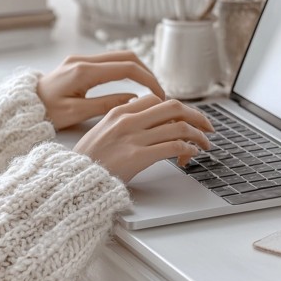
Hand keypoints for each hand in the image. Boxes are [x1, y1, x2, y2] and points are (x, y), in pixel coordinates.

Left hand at [37, 51, 164, 130]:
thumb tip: (134, 98)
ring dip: (137, 69)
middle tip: (158, 91)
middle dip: (146, 72)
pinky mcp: (79, 63)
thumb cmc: (45, 114)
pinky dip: (124, 70)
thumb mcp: (76, 114)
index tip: (159, 94)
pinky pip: (108, 61)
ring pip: (119, 56)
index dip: (147, 79)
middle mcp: (83, 60)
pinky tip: (132, 83)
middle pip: (126, 56)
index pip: (126, 68)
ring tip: (148, 89)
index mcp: (83, 72)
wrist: (21, 107)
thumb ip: (107, 105)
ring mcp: (80, 59)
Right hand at [73, 94, 214, 181]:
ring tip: (205, 144)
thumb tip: (148, 118)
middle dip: (197, 115)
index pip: (158, 100)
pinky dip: (189, 149)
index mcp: (119, 111)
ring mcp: (133, 137)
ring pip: (179, 127)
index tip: (186, 120)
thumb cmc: (87, 160)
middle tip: (208, 126)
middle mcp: (128, 120)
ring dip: (198, 135)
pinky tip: (191, 155)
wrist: (72, 180)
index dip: (177, 109)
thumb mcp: (102, 131)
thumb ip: (123, 121)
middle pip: (174, 108)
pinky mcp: (139, 156)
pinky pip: (174, 147)